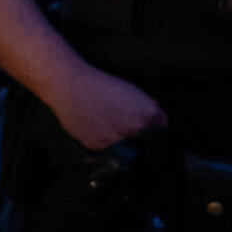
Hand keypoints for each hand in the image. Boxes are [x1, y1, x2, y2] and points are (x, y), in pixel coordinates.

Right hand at [44, 67, 166, 150]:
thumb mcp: (133, 91)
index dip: (154, 124)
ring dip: (118, 138)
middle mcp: (135, 130)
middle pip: (143, 138)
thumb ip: (150, 111)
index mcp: (148, 114)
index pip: (161, 127)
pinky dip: (101, 139)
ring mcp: (116, 140)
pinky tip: (93, 125)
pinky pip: (104, 147)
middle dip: (137, 132)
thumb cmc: (100, 84)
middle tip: (120, 118)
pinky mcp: (97, 146)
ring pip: (123, 145)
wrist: (70, 87)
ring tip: (104, 121)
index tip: (148, 123)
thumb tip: (159, 125)